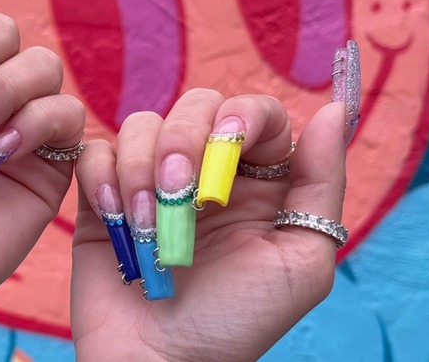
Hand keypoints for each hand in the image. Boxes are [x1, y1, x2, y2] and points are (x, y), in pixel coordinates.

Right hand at [73, 89, 344, 360]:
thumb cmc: (234, 323)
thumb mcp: (299, 262)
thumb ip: (321, 185)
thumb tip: (332, 110)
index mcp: (257, 183)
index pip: (255, 113)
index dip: (243, 115)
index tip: (229, 143)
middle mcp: (206, 173)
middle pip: (196, 105)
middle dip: (186, 140)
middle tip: (182, 193)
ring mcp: (153, 181)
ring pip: (142, 124)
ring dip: (142, 167)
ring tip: (147, 223)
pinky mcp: (105, 196)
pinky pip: (96, 152)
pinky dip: (103, 175)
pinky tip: (115, 215)